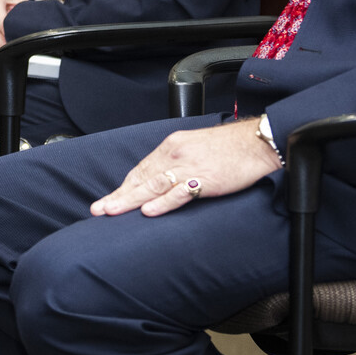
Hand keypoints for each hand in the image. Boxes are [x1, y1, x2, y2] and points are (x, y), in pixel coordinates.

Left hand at [90, 117, 280, 217]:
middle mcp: (175, 155)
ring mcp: (189, 167)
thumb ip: (176, 162)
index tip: (110, 200)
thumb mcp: (195, 148)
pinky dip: (163, 203)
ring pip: (153, 186)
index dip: (124, 186)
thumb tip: (161, 179)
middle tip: (98, 210)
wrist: (256, 142)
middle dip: (118, 196)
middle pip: (141, 178)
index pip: (142, 169)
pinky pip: (180, 193)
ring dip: (130, 200)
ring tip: (112, 212)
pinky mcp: (205, 180)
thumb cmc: (229, 147)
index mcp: (171, 146)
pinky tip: (148, 212)